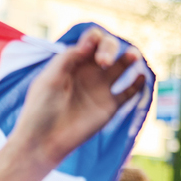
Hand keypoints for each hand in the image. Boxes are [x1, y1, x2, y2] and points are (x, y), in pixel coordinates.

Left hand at [8, 27, 145, 169]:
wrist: (44, 142)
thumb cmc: (41, 110)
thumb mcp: (49, 79)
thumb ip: (68, 58)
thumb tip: (90, 43)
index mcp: (72, 63)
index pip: (90, 41)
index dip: (94, 38)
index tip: (88, 49)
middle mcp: (87, 73)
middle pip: (108, 48)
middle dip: (110, 47)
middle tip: (104, 62)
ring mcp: (99, 89)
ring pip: (122, 66)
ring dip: (130, 57)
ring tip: (132, 57)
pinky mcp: (109, 106)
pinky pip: (130, 91)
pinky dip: (138, 83)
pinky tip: (139, 78)